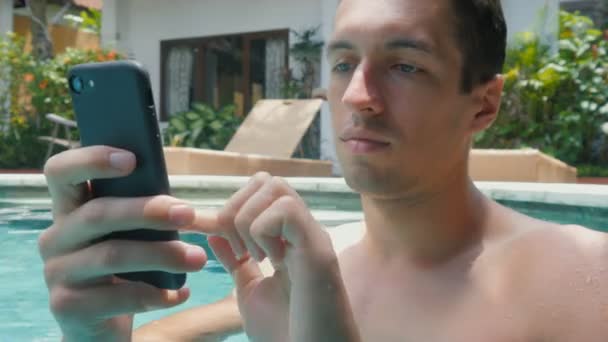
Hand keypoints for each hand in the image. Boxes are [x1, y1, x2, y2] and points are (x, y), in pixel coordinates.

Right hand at [38, 146, 206, 340]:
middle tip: (189, 214)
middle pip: (98, 213)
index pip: (61, 172)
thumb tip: (181, 204)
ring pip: (112, 254)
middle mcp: (55, 238)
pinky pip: (117, 296)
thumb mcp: (129, 236)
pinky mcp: (67, 307)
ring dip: (162, 254)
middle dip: (148, 210)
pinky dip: (156, 294)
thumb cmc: (124, 269)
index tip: (131, 159)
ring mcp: (57, 273)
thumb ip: (141, 213)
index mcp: (69, 210)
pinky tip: (181, 294)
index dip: (91, 159)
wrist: (101, 327)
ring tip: (198, 259)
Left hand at [197, 172, 359, 341]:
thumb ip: (235, 261)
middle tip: (240, 248)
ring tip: (257, 257)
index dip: (231, 208)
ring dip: (250, 221)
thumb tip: (214, 233)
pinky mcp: (318, 248)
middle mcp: (301, 230)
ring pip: (275, 187)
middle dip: (237, 207)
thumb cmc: (286, 331)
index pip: (258, 191)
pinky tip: (274, 262)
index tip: (223, 243)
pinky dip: (266, 231)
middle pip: (266, 180)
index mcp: (286, 237)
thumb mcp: (250, 290)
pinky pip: (286, 210)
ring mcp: (311, 236)